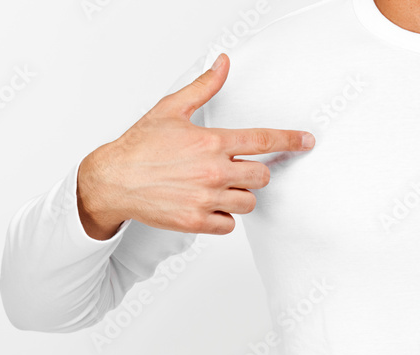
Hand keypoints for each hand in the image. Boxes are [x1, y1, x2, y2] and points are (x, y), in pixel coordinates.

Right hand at [76, 53, 315, 239]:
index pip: (262, 140)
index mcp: (211, 142)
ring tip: (215, 188)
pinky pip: (229, 224)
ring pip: (248, 202)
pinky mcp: (197, 221)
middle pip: (262, 176)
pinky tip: (206, 205)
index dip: (290, 140)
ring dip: (238, 196)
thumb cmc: (140, 146)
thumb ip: (204, 88)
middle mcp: (213, 171)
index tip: (306, 141)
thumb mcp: (171, 109)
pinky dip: (222, 218)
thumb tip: (223, 64)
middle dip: (254, 173)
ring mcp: (206, 198)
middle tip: (234, 170)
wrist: (113, 180)